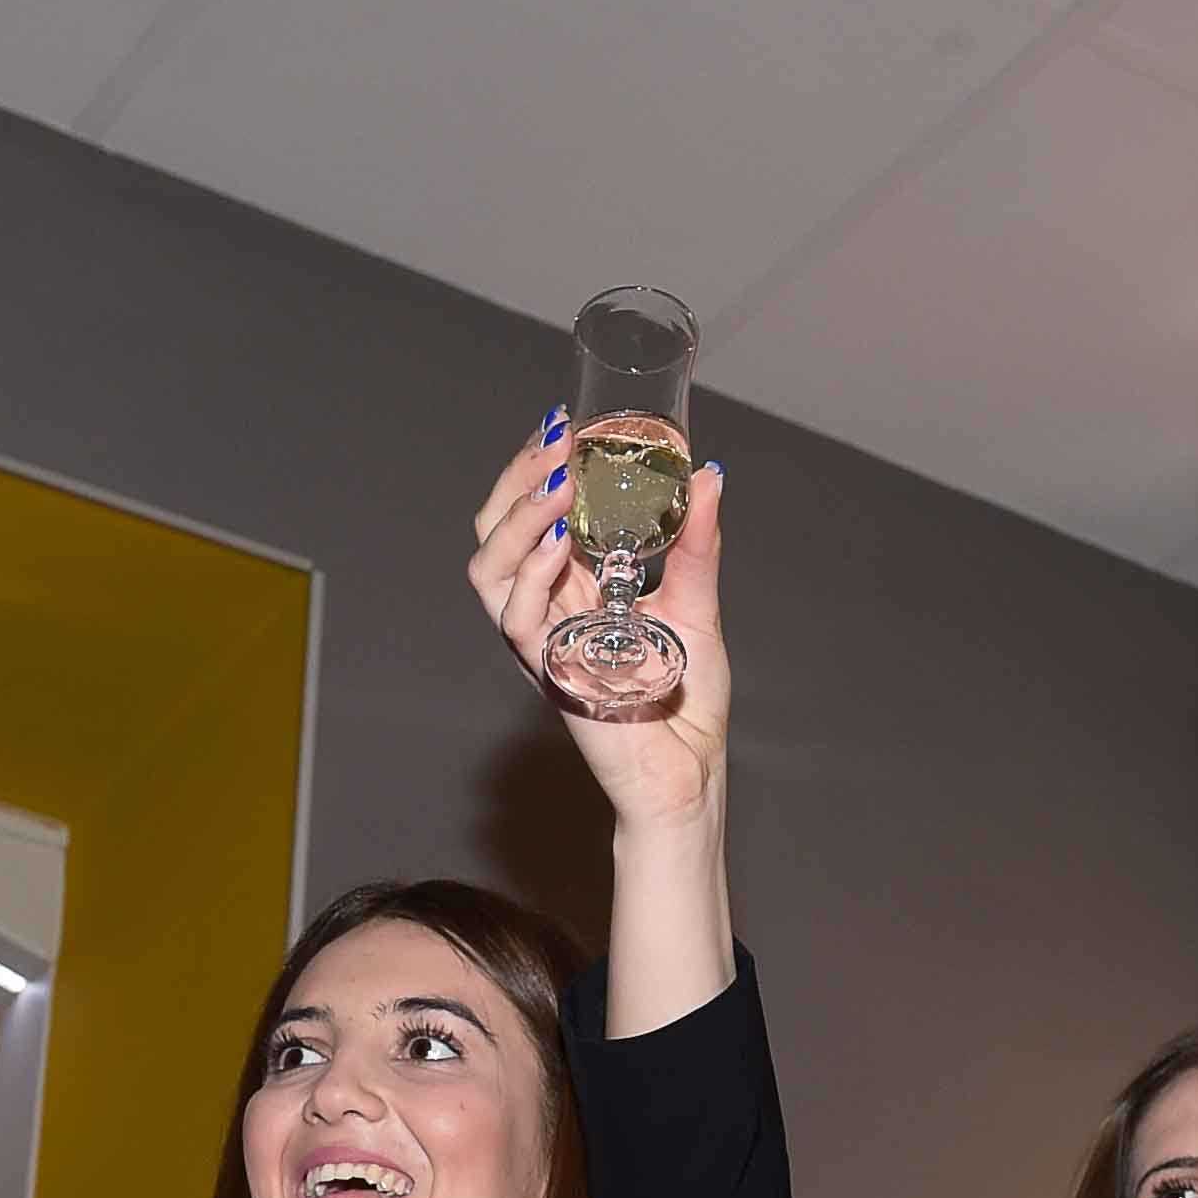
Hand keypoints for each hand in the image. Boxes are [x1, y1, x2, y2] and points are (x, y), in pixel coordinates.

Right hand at [462, 413, 729, 819]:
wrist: (690, 773)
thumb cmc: (685, 702)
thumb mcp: (696, 604)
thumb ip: (694, 542)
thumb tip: (707, 475)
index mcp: (572, 589)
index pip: (532, 516)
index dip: (535, 468)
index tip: (563, 423)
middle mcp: (547, 611)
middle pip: (496, 534)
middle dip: (518, 480)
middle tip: (557, 442)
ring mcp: (542, 643)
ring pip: (490, 571)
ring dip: (517, 520)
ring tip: (555, 485)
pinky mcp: (550, 674)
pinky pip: (516, 622)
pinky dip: (531, 577)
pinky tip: (557, 544)